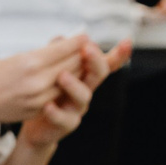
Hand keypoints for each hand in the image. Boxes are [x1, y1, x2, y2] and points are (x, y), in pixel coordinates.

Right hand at [0, 35, 85, 126]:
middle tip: (87, 48)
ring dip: (76, 71)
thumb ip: (43, 54)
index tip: (84, 36)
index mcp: (31, 63)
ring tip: (78, 63)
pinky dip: (64, 86)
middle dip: (81, 55)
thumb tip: (65, 46)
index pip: (65, 49)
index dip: (78, 41)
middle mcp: (38, 81)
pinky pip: (58, 95)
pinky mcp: (39, 110)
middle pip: (72, 65)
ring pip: (69, 81)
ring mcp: (40, 99)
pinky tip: (64, 80)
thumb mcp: (17, 58)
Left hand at [15, 35, 114, 151]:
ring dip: (74, 85)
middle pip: (99, 74)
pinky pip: (64, 119)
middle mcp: (85, 90)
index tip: (127, 42)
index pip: (105, 63)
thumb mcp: (51, 72)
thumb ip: (58, 54)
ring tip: (62, 76)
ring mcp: (78, 108)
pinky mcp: (66, 125)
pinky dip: (56, 113)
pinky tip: (47, 106)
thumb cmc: (46, 95)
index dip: (119, 54)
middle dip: (96, 61)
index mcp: (84, 75)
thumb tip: (62, 38)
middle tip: (87, 49)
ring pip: (84, 96)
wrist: (37, 127)